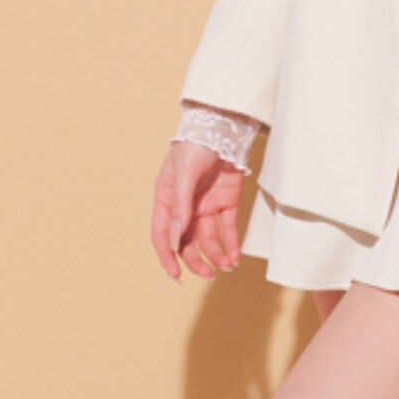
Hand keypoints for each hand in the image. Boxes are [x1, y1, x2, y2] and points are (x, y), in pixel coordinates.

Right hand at [151, 141, 244, 282]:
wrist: (223, 124)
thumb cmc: (196, 143)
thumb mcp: (185, 173)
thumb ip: (181, 205)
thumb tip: (176, 239)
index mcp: (167, 200)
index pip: (163, 235)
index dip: (167, 257)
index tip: (176, 275)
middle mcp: (185, 206)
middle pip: (187, 242)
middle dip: (196, 261)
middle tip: (208, 275)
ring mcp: (206, 204)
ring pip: (208, 239)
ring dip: (217, 255)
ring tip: (228, 266)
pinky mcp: (227, 200)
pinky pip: (227, 227)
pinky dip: (231, 242)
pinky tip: (235, 255)